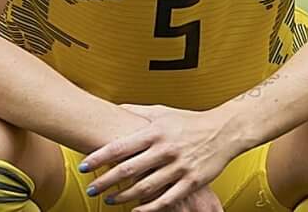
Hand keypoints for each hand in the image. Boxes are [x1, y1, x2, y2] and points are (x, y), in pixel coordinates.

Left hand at [80, 105, 240, 210]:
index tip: (83, 167)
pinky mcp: (192, 181)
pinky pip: (168, 199)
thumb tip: (114, 107)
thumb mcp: (162, 111)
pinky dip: (151, 208)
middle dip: (106, 181)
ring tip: (110, 200)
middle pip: (128, 170)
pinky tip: (137, 211)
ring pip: (146, 187)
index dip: (98, 158)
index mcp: (154, 132)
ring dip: (125, 196)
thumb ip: (137, 111)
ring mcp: (179, 167)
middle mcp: (165, 150)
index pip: (120, 147)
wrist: (224, 130)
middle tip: (91, 189)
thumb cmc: (190, 120)